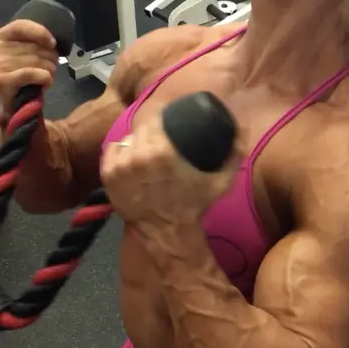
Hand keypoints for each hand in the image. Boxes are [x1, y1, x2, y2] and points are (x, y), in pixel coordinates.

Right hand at [0, 20, 58, 116]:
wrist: (10, 100)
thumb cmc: (17, 73)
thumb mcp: (19, 52)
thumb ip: (30, 43)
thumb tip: (52, 43)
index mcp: (0, 36)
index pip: (21, 26)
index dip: (40, 32)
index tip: (53, 43)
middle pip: (32, 46)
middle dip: (50, 56)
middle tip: (54, 65)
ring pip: (35, 61)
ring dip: (50, 69)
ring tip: (51, 74)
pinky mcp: (2, 80)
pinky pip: (30, 74)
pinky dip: (44, 77)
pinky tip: (48, 81)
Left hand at [100, 115, 239, 230]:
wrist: (167, 231)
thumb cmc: (194, 205)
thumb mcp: (221, 180)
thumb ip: (235, 153)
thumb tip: (241, 128)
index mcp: (164, 152)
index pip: (157, 118)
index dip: (163, 116)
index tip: (169, 120)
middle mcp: (139, 156)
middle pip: (142, 128)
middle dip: (152, 130)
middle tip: (161, 138)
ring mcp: (121, 166)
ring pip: (128, 138)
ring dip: (137, 141)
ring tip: (147, 150)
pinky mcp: (108, 175)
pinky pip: (113, 149)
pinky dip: (121, 152)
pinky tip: (131, 158)